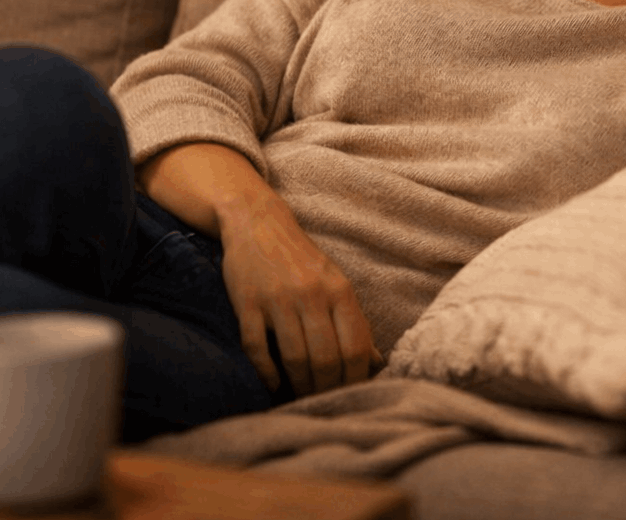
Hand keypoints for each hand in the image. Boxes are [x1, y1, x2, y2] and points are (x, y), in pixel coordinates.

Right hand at [216, 199, 382, 395]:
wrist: (259, 223)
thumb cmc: (302, 261)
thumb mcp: (336, 284)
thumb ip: (355, 323)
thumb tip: (377, 363)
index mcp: (339, 290)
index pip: (355, 348)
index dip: (354, 380)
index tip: (350, 396)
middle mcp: (312, 294)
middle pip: (325, 358)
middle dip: (325, 389)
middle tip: (322, 403)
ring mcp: (278, 298)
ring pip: (294, 356)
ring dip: (298, 385)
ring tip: (299, 398)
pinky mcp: (247, 302)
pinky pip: (257, 347)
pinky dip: (266, 372)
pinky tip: (272, 384)